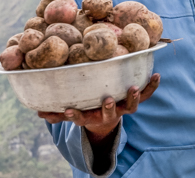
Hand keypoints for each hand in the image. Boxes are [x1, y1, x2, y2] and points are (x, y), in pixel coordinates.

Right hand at [38, 73, 159, 141]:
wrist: (107, 119)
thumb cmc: (87, 109)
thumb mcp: (74, 112)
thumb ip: (57, 113)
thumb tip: (37, 112)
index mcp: (91, 116)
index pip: (82, 118)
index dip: (76, 116)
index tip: (70, 110)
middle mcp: (108, 113)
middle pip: (110, 113)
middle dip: (109, 108)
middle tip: (107, 100)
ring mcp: (123, 107)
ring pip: (130, 107)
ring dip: (133, 98)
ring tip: (134, 88)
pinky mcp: (135, 100)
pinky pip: (146, 94)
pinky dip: (151, 86)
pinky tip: (156, 75)